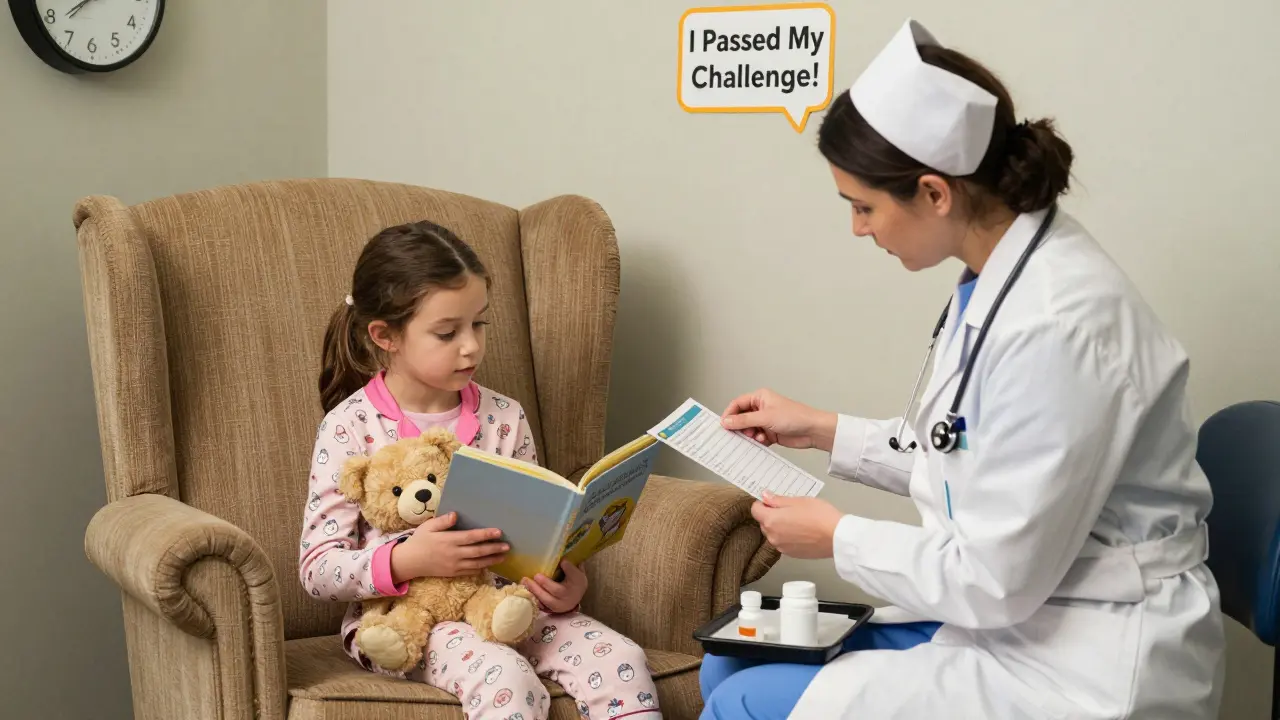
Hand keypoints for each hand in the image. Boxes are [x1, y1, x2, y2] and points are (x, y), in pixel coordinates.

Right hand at [389, 511, 508, 581]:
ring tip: (503, 556)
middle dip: (494, 548)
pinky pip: (470, 572)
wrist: (409, 562)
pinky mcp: (453, 573)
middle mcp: (454, 554)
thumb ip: (443, 521)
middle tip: (507, 546)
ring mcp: (454, 565)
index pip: (472, 537)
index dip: (486, 534)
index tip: (498, 532)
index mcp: (449, 541)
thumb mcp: (428, 527)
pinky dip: (481, 568)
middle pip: (478, 551)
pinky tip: (489, 564)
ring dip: (491, 560)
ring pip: (477, 563)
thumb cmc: (419, 541)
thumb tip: (456, 515)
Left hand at [521, 561, 587, 613]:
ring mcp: (559, 605)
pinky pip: (540, 605)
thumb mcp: (577, 572)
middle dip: (545, 583)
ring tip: (525, 581)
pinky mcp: (550, 609)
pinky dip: (533, 598)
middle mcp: (568, 596)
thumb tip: (562, 558)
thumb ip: (571, 565)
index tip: (562, 561)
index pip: (574, 576)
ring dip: (535, 590)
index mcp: (577, 584)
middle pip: (557, 591)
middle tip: (536, 575)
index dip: (568, 569)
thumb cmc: (575, 582)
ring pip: (546, 600)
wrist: (575, 598)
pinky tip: (525, 590)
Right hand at [721, 388, 837, 451]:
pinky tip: (764, 441)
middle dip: (739, 427)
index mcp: (760, 398)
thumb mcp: (765, 418)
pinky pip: (757, 438)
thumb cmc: (795, 417)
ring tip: (756, 437)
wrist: (813, 430)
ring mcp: (766, 421)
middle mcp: (762, 408)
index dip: (729, 414)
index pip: (737, 404)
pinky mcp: (770, 433)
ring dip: (750, 435)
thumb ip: (744, 421)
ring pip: (748, 429)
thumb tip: (726, 422)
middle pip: (741, 418)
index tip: (723, 425)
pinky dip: (758, 441)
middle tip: (736, 435)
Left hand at [751, 491, 844, 558]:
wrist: (837, 537)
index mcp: (771, 521)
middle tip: (790, 509)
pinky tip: (803, 531)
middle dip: (772, 515)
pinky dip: (788, 537)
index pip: (755, 510)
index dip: (763, 503)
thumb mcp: (798, 501)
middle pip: (764, 523)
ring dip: (780, 527)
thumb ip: (778, 500)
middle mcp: (773, 536)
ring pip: (774, 533)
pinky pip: (783, 542)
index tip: (772, 500)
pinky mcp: (792, 554)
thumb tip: (765, 497)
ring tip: (799, 520)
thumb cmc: (820, 516)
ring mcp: (782, 547)